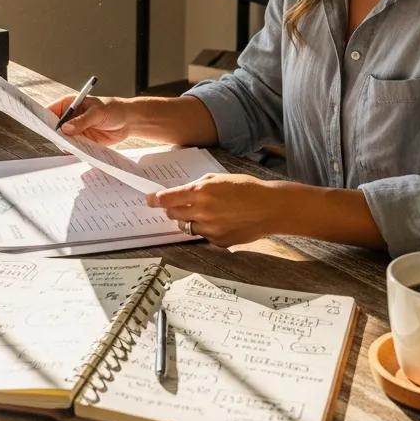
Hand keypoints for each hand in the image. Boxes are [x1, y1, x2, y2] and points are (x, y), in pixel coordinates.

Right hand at [47, 95, 138, 145]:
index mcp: (69, 104)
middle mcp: (69, 118)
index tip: (42, 126)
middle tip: (56, 140)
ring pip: (63, 139)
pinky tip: (76, 151)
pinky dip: (73, 150)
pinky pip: (73, 147)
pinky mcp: (82, 141)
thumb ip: (81, 121)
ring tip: (69, 146)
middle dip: (54, 134)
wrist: (127, 121)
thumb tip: (65, 128)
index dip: (44, 118)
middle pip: (54, 127)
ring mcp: (75, 130)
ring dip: (64, 144)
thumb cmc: (112, 109)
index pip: (50, 110)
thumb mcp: (97, 113)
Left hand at [145, 173, 279, 246]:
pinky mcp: (218, 241)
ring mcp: (210, 229)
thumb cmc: (246, 188)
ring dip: (189, 220)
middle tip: (175, 206)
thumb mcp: (219, 178)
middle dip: (172, 210)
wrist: (270, 208)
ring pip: (187, 227)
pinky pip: (203, 236)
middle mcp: (203, 212)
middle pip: (174, 215)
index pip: (169, 199)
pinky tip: (219, 221)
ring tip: (203, 212)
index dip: (156, 200)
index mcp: (201, 192)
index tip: (149, 200)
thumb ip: (198, 186)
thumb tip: (182, 192)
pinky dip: (205, 229)